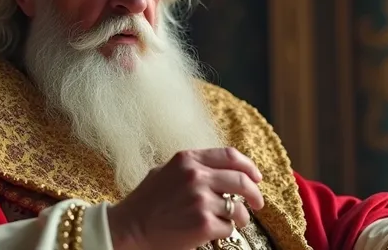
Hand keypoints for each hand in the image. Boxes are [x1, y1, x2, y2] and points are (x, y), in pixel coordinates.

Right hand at [106, 147, 264, 249]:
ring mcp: (201, 200)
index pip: (230, 155)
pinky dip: (224, 231)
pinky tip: (212, 231)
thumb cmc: (146, 202)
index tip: (256, 177)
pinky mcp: (203, 224)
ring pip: (238, 208)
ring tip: (234, 222)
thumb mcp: (165, 171)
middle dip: (255, 194)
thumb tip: (222, 169)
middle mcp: (196, 176)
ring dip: (240, 217)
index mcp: (187, 159)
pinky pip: (228, 227)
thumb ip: (191, 166)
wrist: (129, 228)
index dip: (249, 166)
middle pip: (242, 180)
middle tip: (258, 203)